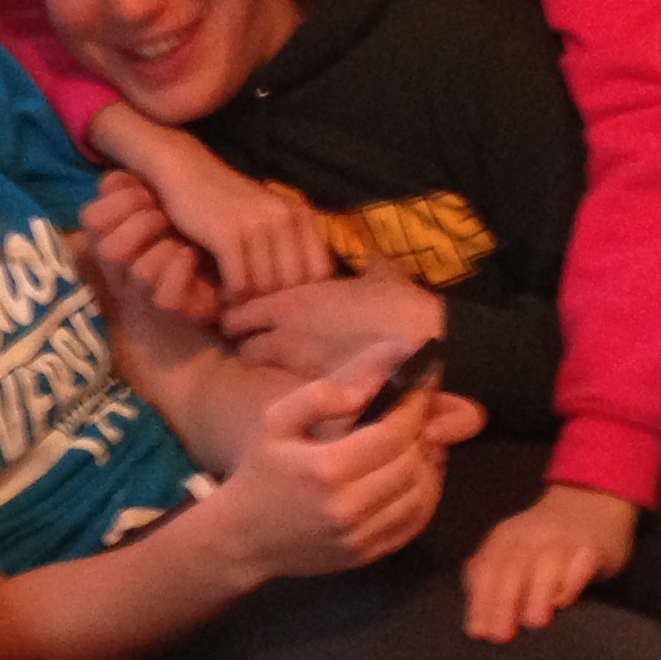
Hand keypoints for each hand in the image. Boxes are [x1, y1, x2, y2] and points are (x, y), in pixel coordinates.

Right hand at [80, 171, 220, 325]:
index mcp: (104, 242)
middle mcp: (116, 272)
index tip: (146, 192)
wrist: (200, 285)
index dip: (117, 202)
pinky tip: (191, 256)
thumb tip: (116, 180)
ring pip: (140, 272)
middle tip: (164, 215)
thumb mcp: (147, 205)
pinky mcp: (168, 313)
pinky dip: (181, 270)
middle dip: (141, 224)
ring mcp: (140, 297)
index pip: (90, 219)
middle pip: (109, 250)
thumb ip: (128, 188)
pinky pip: (166, 298)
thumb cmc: (170, 234)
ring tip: (182, 239)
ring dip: (166, 248)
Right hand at [149, 158, 334, 299]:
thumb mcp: (268, 214)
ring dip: (248, 300)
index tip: (279, 296)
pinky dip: (231, 295)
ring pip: (265, 287)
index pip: (320, 270)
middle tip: (252, 304)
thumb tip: (304, 291)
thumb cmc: (226, 200)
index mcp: (300, 213)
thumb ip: (290, 242)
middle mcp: (285, 217)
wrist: (185, 170)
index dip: (302, 291)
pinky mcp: (228, 234)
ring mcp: (257, 224)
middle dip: (272, 300)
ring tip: (236, 298)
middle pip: (293, 284)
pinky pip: (240, 284)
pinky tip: (223, 290)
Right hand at [202, 349, 449, 579]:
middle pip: (412, 463)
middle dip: (423, 432)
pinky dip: (425, 495)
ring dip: (430, 464)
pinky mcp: (366, 555)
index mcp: (326, 468)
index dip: (416, 406)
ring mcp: (359, 536)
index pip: (394, 433)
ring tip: (420, 441)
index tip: (422, 384)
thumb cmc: (260, 471)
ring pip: (421, 494)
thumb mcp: (275, 421)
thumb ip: (321, 396)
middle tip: (420, 412)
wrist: (243, 538)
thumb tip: (367, 388)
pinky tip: (415, 476)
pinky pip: (413, 523)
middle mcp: (347, 507)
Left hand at [222, 264, 444, 379]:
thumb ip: (367, 270)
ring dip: (273, 368)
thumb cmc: (399, 304)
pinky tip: (316, 382)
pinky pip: (293, 390)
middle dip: (251, 347)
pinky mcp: (317, 394)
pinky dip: (298, 387)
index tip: (253, 316)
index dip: (241, 316)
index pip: (237, 315)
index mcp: (290, 303)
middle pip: (242, 350)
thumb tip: (372, 265)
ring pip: (265, 374)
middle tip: (269, 343)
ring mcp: (300, 370)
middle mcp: (284, 338)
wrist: (423, 345)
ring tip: (293, 364)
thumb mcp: (382, 276)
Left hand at [461, 484, 637, 642]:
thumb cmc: (544, 539)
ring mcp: (564, 539)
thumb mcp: (512, 547)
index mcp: (506, 537)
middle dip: (503, 602)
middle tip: (500, 636)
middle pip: (513, 568)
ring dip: (538, 593)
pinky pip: (581, 565)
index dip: (481, 601)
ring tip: (533, 623)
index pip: (487, 569)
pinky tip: (564, 602)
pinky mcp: (592, 548)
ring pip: (547, 564)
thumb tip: (476, 614)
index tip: (478, 633)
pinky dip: (572, 582)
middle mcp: (532, 535)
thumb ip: (492, 573)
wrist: (591, 502)